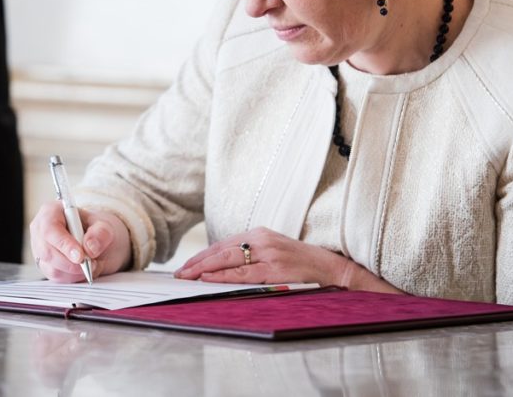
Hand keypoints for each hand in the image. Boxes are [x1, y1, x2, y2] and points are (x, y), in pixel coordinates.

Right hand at [30, 201, 131, 282]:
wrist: (97, 240)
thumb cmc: (95, 228)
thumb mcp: (104, 225)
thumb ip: (101, 233)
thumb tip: (90, 248)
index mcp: (51, 212)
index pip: (50, 229)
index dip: (64, 244)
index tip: (80, 256)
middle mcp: (40, 231)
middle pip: (47, 252)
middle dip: (71, 262)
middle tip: (91, 263)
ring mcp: (40, 249)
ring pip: (52, 268)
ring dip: (75, 271)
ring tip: (92, 264)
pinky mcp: (46, 265)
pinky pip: (57, 277)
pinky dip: (73, 277)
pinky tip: (84, 268)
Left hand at [174, 226, 353, 285]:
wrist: (332, 268)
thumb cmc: (301, 264)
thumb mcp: (274, 252)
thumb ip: (252, 255)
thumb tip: (223, 268)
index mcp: (260, 234)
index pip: (223, 244)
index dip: (203, 256)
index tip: (186, 266)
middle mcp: (262, 240)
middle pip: (221, 250)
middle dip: (197, 263)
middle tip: (180, 273)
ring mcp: (269, 254)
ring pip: (228, 260)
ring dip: (204, 269)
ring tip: (187, 277)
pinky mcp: (275, 269)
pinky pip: (243, 274)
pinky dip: (223, 276)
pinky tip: (209, 279)